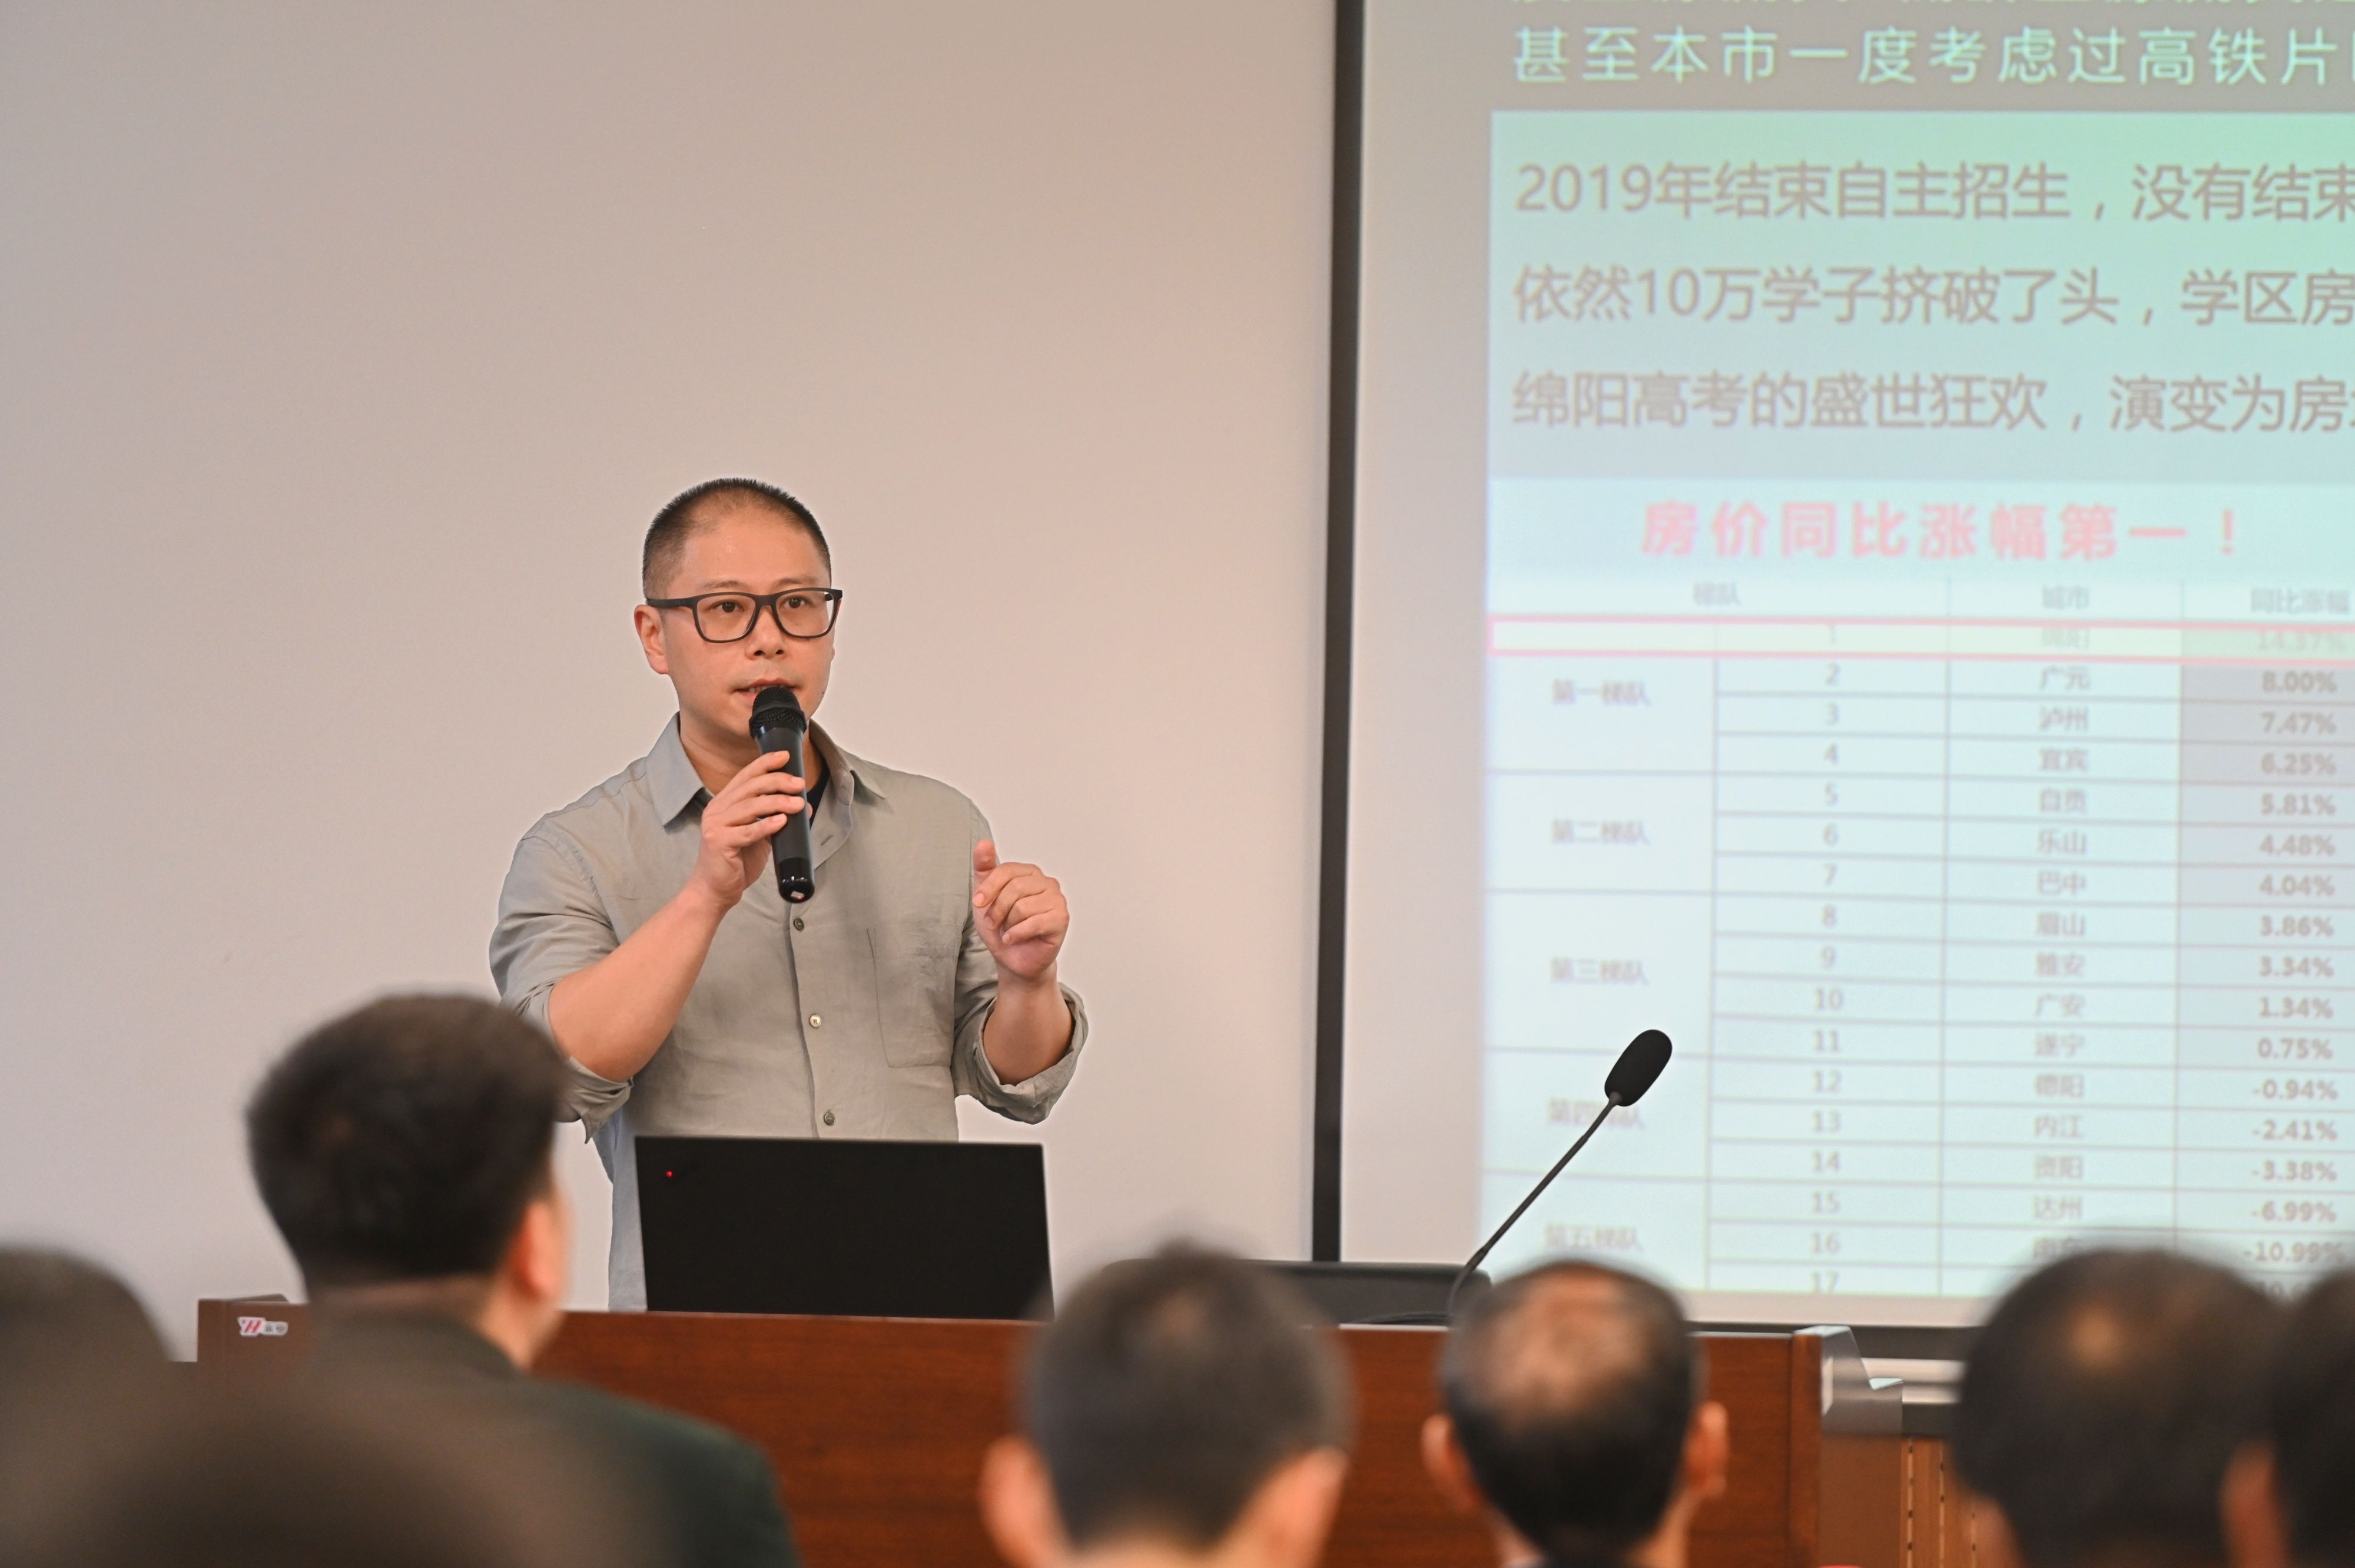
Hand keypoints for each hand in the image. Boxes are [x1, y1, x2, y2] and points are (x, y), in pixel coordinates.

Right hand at [688, 752, 805, 910]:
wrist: (715, 891)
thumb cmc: (736, 862)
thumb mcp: (759, 836)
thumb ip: (775, 819)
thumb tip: (803, 805)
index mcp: (724, 803)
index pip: (745, 776)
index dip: (764, 764)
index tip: (784, 757)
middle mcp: (716, 810)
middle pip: (750, 787)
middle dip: (777, 782)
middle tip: (799, 784)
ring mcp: (715, 825)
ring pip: (750, 806)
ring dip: (777, 802)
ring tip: (798, 804)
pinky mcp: (719, 843)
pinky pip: (747, 832)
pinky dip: (766, 825)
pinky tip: (782, 821)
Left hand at [972, 840, 1067, 984]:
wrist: (1013, 958)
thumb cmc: (1002, 925)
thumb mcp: (986, 896)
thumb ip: (984, 869)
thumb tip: (984, 843)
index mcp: (1030, 872)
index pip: (1007, 870)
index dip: (989, 887)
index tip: (978, 903)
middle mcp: (1047, 882)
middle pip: (1015, 888)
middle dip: (997, 909)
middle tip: (993, 923)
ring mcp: (1057, 900)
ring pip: (1023, 906)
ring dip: (1007, 924)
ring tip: (1008, 930)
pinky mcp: (1061, 919)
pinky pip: (1034, 923)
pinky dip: (1017, 934)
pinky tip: (1013, 938)